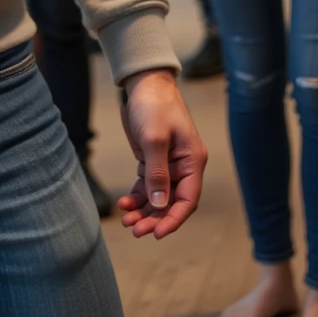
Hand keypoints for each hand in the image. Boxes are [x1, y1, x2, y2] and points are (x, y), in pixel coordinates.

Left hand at [117, 69, 206, 238]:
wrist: (143, 83)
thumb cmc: (154, 106)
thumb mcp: (154, 139)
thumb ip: (157, 172)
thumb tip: (160, 203)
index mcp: (192, 161)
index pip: (187, 199)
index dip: (174, 219)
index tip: (157, 233)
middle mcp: (183, 166)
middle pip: (171, 202)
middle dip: (154, 218)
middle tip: (136, 230)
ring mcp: (168, 164)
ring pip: (158, 196)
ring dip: (144, 210)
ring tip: (127, 221)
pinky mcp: (152, 160)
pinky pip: (147, 185)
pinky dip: (137, 196)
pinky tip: (124, 204)